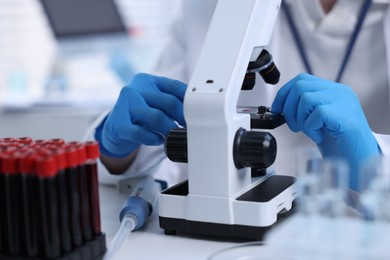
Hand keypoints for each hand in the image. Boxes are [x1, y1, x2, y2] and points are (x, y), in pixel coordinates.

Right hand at [95, 73, 186, 157]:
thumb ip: (171, 102)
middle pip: (168, 102)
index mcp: (147, 80)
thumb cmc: (139, 115)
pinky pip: (140, 132)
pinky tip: (158, 140)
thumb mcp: (154, 103)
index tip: (199, 113)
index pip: (174, 86)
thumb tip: (195, 112)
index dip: (189, 101)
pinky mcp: (118, 123)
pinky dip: (153, 138)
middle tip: (190, 128)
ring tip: (174, 135)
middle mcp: (134, 89)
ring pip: (155, 117)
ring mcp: (124, 105)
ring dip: (169, 129)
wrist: (114, 128)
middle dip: (182, 117)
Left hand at [272, 73, 379, 189]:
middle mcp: (340, 92)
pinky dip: (310, 127)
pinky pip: (317, 113)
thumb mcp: (317, 119)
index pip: (302, 80)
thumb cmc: (337, 141)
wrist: (357, 159)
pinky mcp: (345, 116)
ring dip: (299, 118)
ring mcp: (344, 102)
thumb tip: (279, 106)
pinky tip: (318, 137)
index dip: (284, 94)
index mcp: (332, 90)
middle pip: (300, 86)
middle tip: (294, 126)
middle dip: (288, 108)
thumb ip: (304, 108)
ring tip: (309, 131)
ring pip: (306, 98)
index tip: (277, 109)